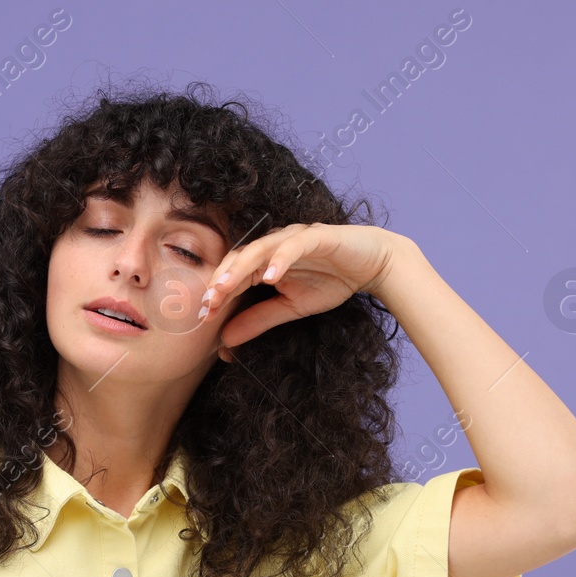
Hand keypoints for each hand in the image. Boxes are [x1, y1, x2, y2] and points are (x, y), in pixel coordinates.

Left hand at [200, 224, 407, 359]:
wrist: (373, 264)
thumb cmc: (331, 280)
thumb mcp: (290, 308)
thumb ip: (258, 320)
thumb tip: (225, 341)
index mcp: (264, 263)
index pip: (232, 277)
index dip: (216, 296)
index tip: (202, 318)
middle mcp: (273, 246)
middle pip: (238, 260)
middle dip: (220, 282)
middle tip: (206, 305)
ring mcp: (293, 238)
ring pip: (259, 249)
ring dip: (239, 269)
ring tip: (224, 288)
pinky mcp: (317, 236)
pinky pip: (294, 246)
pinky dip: (281, 259)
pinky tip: (271, 276)